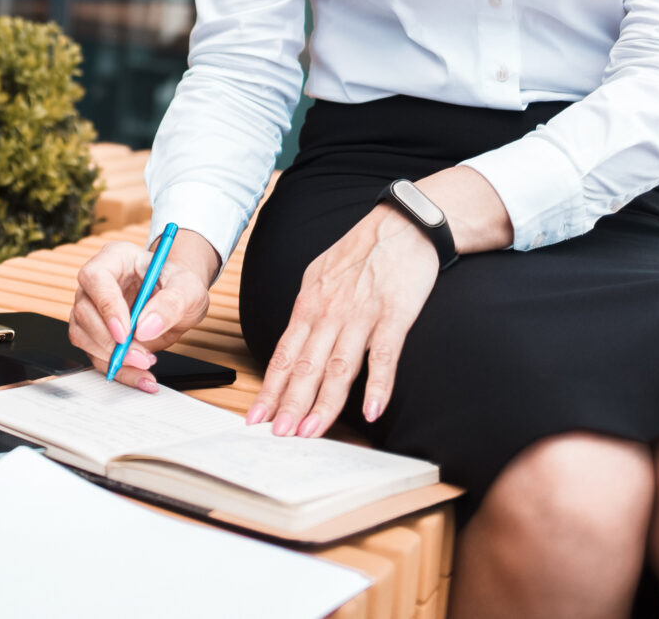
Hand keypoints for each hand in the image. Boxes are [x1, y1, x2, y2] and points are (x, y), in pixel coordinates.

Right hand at [67, 232, 217, 391]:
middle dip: (110, 341)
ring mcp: (92, 307)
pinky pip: (94, 354)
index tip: (126, 332)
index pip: (95, 277)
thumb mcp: (188, 289)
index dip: (106, 306)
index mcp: (116, 258)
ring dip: (110, 357)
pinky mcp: (95, 332)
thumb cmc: (179, 285)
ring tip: (145, 363)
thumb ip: (171, 304)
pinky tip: (140, 376)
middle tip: (140, 356)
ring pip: (82, 334)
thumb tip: (146, 327)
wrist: (179, 301)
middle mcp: (97, 282)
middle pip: (84, 310)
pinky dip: (116, 370)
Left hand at [247, 205, 438, 435]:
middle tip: (277, 435)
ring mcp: (361, 315)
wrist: (401, 224)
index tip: (256, 417)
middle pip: (305, 367)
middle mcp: (329, 313)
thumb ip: (308, 312)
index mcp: (308, 306)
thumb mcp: (320, 277)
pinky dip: (378, 385)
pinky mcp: (394, 315)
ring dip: (324, 403)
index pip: (283, 355)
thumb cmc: (360, 253)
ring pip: (338, 367)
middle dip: (289, 404)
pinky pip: (384, 355)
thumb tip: (294, 343)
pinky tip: (372, 411)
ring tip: (311, 431)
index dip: (270, 389)